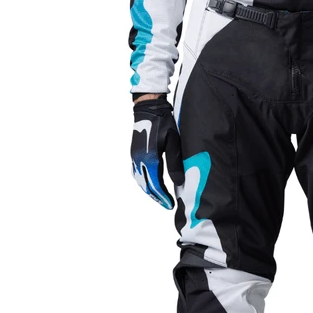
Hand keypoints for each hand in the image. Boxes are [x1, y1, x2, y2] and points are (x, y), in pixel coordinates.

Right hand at [131, 95, 183, 209]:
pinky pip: (137, 174)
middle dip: (157, 197)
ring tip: (159, 198)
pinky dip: (144, 183)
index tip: (170, 205)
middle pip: (146, 186)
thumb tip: (179, 182)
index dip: (163, 197)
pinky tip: (150, 185)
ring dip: (149, 191)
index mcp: (149, 158)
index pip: (156, 184)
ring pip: (140, 181)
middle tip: (167, 205)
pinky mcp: (134, 154)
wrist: (148, 108)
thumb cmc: (163, 123)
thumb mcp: (174, 142)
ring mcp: (134, 157)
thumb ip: (175, 163)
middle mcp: (139, 160)